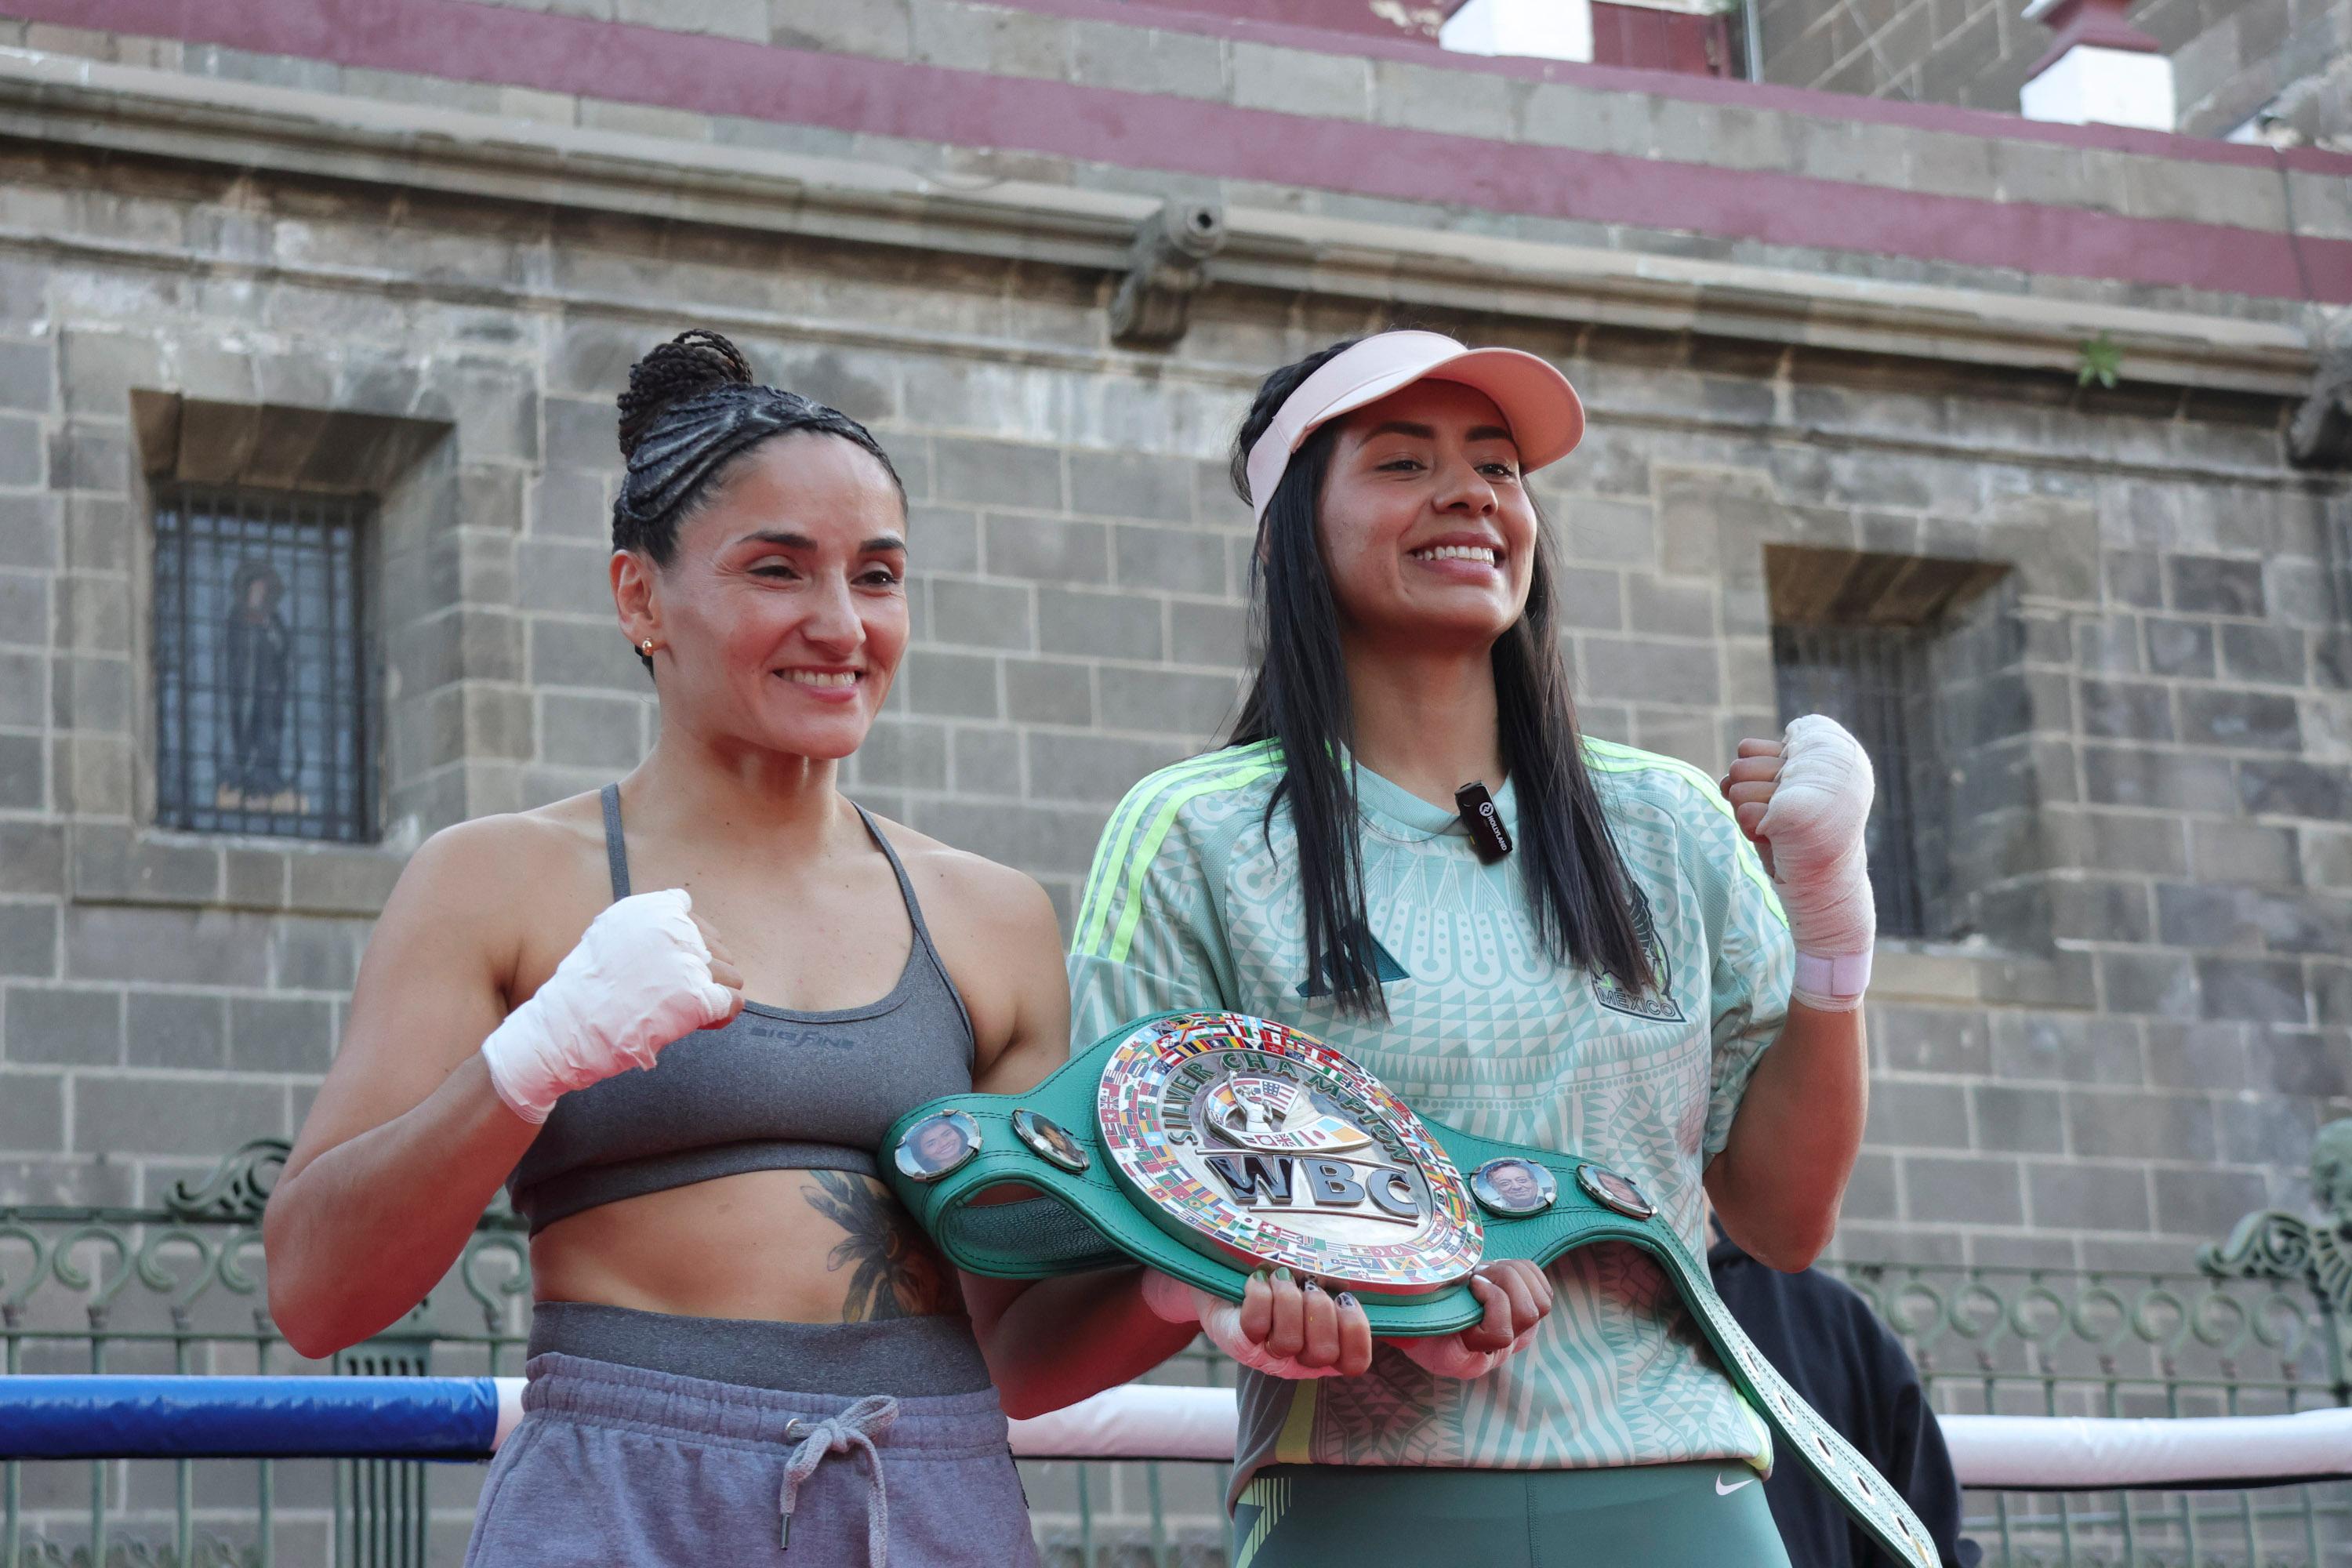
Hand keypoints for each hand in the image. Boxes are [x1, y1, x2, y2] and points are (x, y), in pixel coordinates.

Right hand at [480, 888, 744, 1123]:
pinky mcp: (696, 996)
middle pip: (716, 947)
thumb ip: (646, 928)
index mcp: (648, 909)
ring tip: (695, 1012)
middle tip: (684, 996)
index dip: (688, 947)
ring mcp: (686, 962)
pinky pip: (732, 999)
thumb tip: (686, 921)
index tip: (675, 970)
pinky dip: (725, 1012)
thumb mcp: (607, 937)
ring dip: (718, 993)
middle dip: (705, 972)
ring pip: (731, 974)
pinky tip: (707, 1023)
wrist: (564, 1030)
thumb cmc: (584, 991)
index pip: (691, 918)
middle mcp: (671, 928)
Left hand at [1140, 1266, 1372, 1378]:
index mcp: (1327, 1348)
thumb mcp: (1315, 1286)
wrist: (1223, 1276)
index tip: (1344, 1297)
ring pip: (1289, 1340)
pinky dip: (1259, 1292)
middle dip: (1317, 1308)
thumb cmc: (1280, 1282)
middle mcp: (1298, 1360)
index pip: (1356, 1362)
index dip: (1355, 1331)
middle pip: (1324, 1350)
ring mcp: (1267, 1355)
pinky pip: (1256, 1323)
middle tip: (1306, 1286)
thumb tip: (1355, 1285)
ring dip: (1286, 1297)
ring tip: (1279, 1279)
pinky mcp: (1238, 1341)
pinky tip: (1257, 1280)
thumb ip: (1340, 1291)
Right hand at [1392, 1260, 1554, 1378]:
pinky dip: (1527, 1272)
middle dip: (1505, 1283)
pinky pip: (1544, 1291)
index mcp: (1464, 1358)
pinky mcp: (1524, 1315)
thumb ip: (1419, 1304)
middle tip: (1479, 1273)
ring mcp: (1513, 1336)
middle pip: (1527, 1316)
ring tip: (1488, 1270)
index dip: (1492, 1303)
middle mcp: (1494, 1353)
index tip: (1469, 1284)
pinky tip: (1500, 1269)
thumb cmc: (1410, 1309)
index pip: (1501, 1336)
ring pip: (1541, 1304)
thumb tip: (1425, 1282)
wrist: (1415, 1311)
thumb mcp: (1410, 1312)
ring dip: (1515, 1275)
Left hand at [1720, 714, 1874, 1010]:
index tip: (1774, 803)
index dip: (1749, 778)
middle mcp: (1813, 764)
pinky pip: (1743, 810)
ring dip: (1748, 813)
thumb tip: (1726, 781)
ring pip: (1737, 785)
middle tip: (1776, 819)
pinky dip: (1752, 829)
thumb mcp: (1766, 805)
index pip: (1747, 749)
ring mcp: (1808, 784)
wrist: (1822, 887)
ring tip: (1778, 829)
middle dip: (1746, 795)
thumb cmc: (1792, 846)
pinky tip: (1777, 839)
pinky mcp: (1795, 809)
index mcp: (1806, 757)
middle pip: (1739, 766)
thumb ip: (1745, 781)